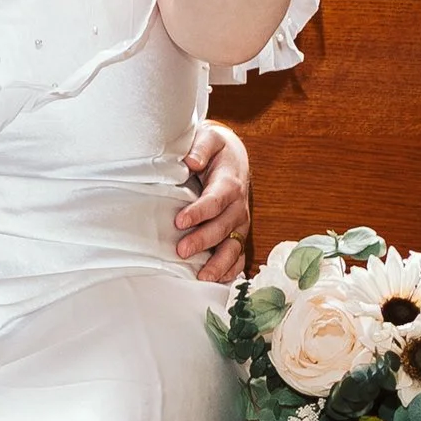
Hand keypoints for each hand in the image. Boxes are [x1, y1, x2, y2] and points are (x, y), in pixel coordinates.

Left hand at [173, 118, 252, 281]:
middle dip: (203, 240)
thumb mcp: (209, 139)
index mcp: (229, 183)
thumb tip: (190, 161)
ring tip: (202, 276)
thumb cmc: (216, 149)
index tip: (180, 220)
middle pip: (223, 227)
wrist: (233, 156)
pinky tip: (218, 281)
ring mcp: (240, 222)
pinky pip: (239, 255)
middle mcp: (238, 206)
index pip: (215, 200)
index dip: (199, 212)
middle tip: (181, 251)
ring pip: (234, 246)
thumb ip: (200, 148)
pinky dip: (231, 270)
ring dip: (219, 263)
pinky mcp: (238, 233)